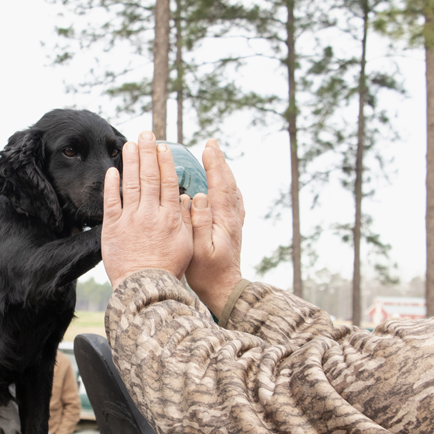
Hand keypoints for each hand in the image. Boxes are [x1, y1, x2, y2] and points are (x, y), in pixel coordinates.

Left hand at [102, 131, 192, 288]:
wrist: (145, 287)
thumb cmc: (168, 268)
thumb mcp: (186, 244)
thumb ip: (187, 219)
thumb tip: (190, 198)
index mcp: (171, 217)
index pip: (169, 183)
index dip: (165, 162)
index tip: (162, 147)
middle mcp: (151, 213)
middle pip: (150, 177)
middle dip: (147, 152)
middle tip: (145, 133)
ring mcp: (131, 219)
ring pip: (131, 184)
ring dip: (130, 161)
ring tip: (128, 143)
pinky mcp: (113, 228)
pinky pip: (111, 202)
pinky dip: (112, 185)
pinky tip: (112, 170)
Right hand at [186, 139, 244, 315]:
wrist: (225, 290)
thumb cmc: (208, 273)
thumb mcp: (199, 249)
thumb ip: (200, 222)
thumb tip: (199, 197)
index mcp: (223, 220)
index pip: (219, 185)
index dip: (214, 165)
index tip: (208, 147)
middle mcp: (232, 218)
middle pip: (228, 183)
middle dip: (220, 162)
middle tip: (212, 144)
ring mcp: (234, 222)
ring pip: (232, 190)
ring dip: (224, 171)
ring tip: (216, 157)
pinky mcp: (233, 228)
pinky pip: (232, 200)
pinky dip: (228, 186)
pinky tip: (223, 184)